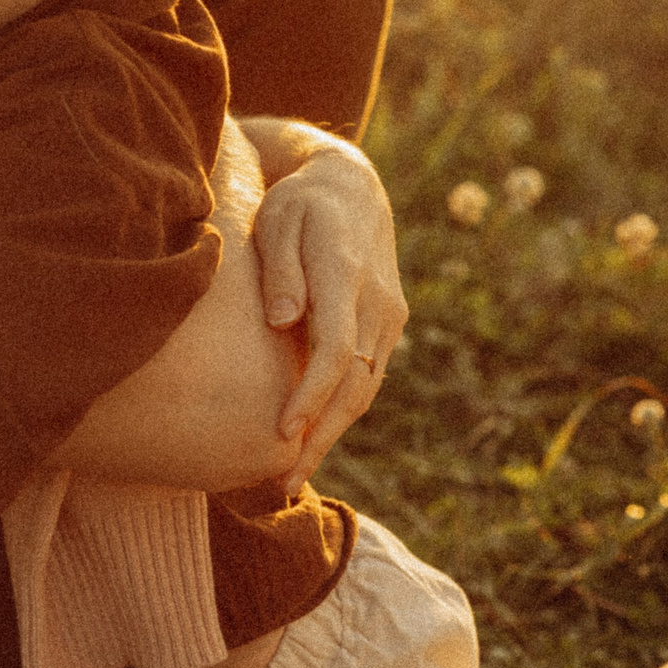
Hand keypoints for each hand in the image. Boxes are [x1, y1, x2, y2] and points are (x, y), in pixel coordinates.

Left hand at [246, 122, 405, 491]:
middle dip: (322, 436)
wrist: (351, 186)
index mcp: (346, 275)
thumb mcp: (278, 220)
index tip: (283, 433)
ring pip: (366, 387)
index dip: (312, 395)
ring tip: (294, 474)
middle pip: (355, 383)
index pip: (336, 349)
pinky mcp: (388, 323)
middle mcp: (376, 302)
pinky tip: (317, 436)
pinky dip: (345, 410)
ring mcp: (388, 314)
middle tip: (284, 481)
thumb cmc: (299, 203)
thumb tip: (282, 320)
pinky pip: (369, 376)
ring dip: (334, 432)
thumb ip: (281, 270)